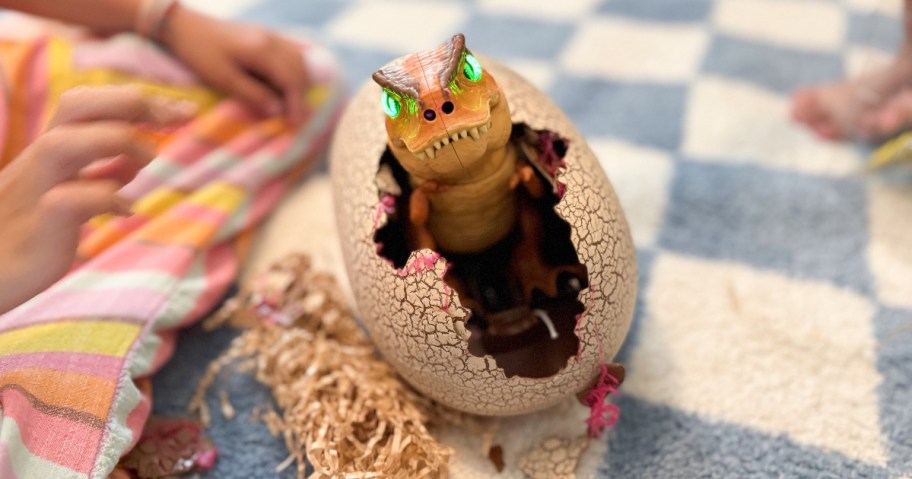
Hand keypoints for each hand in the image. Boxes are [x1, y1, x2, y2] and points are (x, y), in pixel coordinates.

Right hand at [0, 86, 191, 313]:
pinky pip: (70, 200)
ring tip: (152, 159)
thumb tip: (134, 162)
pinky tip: (128, 211)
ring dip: (118, 141)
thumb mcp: (68, 195)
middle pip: (77, 104)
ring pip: (65, 142)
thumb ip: (98, 174)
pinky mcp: (39, 225)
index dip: (140, 100)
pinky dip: (107, 198)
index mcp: (52, 150)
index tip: (186, 110)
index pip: (90, 102)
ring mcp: (37, 189)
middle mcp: (41, 161)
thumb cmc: (30, 234)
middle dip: (132, 103)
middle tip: (178, 118)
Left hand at [160, 6, 308, 123]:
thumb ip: (252, 95)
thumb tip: (278, 110)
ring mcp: (268, 35)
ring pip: (297, 60)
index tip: (295, 124)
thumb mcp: (223, 79)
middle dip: (300, 95)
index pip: (291, 79)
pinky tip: (284, 83)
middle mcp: (271, 40)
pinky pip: (289, 52)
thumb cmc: (200, 53)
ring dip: (298, 83)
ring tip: (289, 103)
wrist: (183, 26)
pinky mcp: (263, 35)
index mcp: (262, 50)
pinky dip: (292, 70)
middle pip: (299, 70)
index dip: (296, 103)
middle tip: (293, 117)